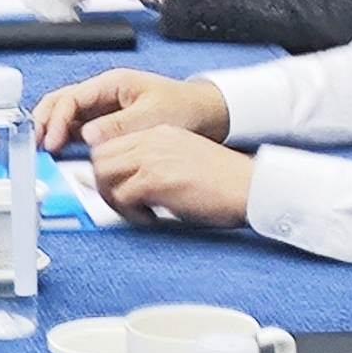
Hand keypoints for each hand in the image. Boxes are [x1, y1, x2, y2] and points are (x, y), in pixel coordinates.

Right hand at [32, 67, 229, 156]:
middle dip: (45, 121)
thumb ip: (119, 125)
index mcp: (112, 84)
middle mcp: (103, 94)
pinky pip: (79, 130)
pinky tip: (60, 153)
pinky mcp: (107, 125)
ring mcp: (103, 109)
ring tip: (43, 150)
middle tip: (37, 144)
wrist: (206, 114)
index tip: (53, 141)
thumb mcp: (152, 116)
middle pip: (61, 103)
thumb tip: (88, 135)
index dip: (57, 119)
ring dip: (52, 131)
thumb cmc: (184, 107)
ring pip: (66, 116)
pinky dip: (66, 140)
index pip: (72, 98)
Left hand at [91, 127, 255, 227]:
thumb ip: (156, 163)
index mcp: (159, 133)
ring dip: (114, 199)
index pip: (111, 144)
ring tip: (138, 213)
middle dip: (104, 185)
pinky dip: (131, 214)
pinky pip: (122, 197)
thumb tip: (128, 186)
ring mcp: (153, 158)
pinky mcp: (156, 180)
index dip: (108, 170)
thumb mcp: (184, 159)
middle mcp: (152, 141)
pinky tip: (152, 219)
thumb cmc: (225, 181)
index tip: (115, 188)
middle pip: (100, 158)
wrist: (251, 186)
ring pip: (104, 176)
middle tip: (123, 204)